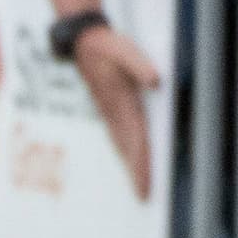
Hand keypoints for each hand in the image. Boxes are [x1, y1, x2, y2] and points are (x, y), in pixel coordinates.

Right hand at [73, 23, 160, 201]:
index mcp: (122, 102)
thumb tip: (156, 81)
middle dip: (136, 172)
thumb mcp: (124, 49)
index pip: (135, 140)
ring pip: (121, 143)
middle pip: (128, 148)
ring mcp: (109, 110)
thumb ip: (140, 65)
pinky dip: (123, 150)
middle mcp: (115, 111)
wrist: (81, 40)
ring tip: (136, 184)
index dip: (141, 164)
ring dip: (129, 164)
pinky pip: (116, 134)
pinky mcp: (107, 106)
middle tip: (142, 196)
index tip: (143, 186)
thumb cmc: (106, 44)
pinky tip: (126, 156)